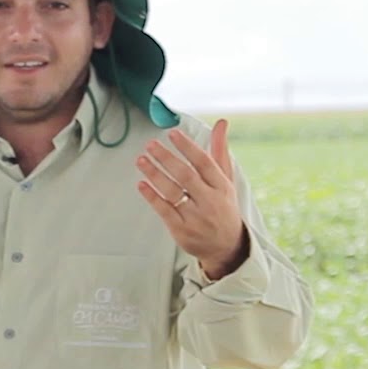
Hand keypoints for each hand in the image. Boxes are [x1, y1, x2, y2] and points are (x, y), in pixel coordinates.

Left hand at [135, 119, 249, 279]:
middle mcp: (210, 200)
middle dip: (167, 158)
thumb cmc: (222, 206)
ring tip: (140, 160)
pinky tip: (141, 184)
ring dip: (154, 175)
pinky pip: (164, 211)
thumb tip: (222, 122)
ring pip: (173, 192)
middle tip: (150, 144)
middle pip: (186, 175)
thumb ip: (220, 151)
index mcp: (222, 186)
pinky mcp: (182, 230)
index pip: (204, 162)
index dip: (187, 147)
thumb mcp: (226, 180)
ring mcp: (195, 217)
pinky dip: (152, 197)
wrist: (227, 246)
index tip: (172, 133)